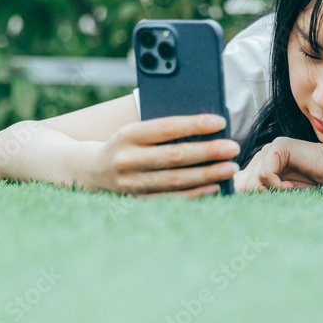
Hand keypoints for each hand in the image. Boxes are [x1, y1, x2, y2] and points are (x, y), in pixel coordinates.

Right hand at [89, 114, 238, 197]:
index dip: (193, 124)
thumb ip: (162, 129)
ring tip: (230, 167)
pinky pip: (171, 198)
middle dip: (207, 152)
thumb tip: (206, 126)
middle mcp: (127, 159)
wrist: (89, 170)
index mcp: (127, 134)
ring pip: (175, 179)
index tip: (219, 121)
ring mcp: (131, 183)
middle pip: (174, 155)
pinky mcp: (137, 200)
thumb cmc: (125, 144)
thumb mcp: (135, 130)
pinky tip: (215, 187)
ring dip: (207, 174)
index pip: (165, 127)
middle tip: (233, 147)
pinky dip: (195, 193)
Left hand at [234, 136, 322, 192]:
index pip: (239, 182)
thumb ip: (261, 192)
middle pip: (243, 182)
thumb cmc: (312, 182)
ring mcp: (269, 148)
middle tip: (279, 196)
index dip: (248, 196)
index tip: (266, 203)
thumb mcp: (281, 191)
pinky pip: (266, 173)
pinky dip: (277, 185)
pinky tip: (290, 186)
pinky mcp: (279, 146)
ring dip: (271, 191)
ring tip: (287, 190)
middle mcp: (262, 154)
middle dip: (260, 195)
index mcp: (260, 163)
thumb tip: (237, 196)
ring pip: (254, 179)